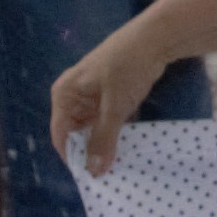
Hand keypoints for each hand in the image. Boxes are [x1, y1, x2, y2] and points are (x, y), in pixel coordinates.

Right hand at [54, 23, 175, 163]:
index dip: (75, 158)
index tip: (93, 178)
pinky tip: (128, 144)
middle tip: (109, 173)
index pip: (61, 136)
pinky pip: (106, 120)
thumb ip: (103, 139)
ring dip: (105, 142)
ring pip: (92, 128)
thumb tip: (94, 171)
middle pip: (76, 133)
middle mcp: (72, 95)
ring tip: (120, 162)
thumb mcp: (115, 107)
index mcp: (64, 95)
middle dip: (91, 151)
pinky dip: (115, 130)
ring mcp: (90, 94)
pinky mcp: (107, 94)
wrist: (155, 38)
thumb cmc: (128, 67)